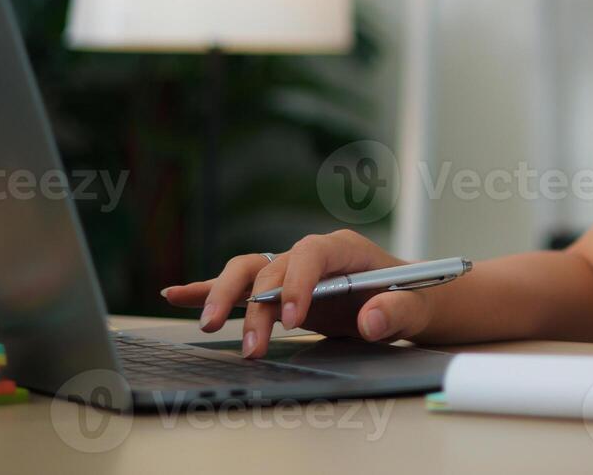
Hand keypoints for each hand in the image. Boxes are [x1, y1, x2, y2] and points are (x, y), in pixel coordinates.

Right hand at [160, 229, 433, 357]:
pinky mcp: (278, 290)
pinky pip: (239, 286)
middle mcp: (310, 254)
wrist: (409, 298)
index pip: (311, 254)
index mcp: (344, 249)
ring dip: (225, 297)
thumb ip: (397, 311)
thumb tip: (370, 320)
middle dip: (254, 303)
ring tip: (211, 328)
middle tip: (250, 344)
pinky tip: (175, 295)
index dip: (298, 284)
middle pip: (271, 267)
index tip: (293, 321)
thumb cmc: (414, 298)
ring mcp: (290, 270)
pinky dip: (206, 289)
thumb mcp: (416, 307)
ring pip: (247, 272)